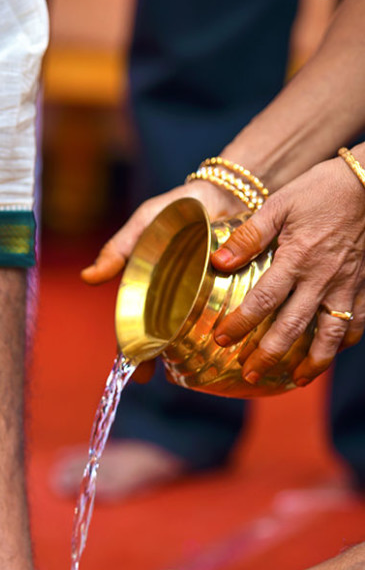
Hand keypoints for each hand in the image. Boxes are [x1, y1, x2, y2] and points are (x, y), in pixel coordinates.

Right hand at [81, 183, 237, 379]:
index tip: (135, 373)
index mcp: (151, 287)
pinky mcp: (232, 293)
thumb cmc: (179, 208)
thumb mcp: (145, 224)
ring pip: (191, 333)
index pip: (136, 325)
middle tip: (155, 376)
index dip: (132, 350)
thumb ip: (119, 248)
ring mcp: (203, 299)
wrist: (225, 192)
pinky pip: (225, 318)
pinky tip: (226, 351)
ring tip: (189, 370)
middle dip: (156, 358)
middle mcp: (175, 298)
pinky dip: (223, 333)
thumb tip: (88, 278)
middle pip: (161, 336)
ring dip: (188, 353)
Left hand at [211, 155, 364, 384]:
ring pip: (331, 334)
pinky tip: (333, 351)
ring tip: (296, 380)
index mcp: (296, 258)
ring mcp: (347, 285)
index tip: (222, 340)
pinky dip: (345, 341)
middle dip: (270, 356)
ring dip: (313, 362)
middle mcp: (322, 278)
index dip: (241, 324)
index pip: (262, 300)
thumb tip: (218, 261)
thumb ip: (249, 236)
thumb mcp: (280, 204)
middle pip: (293, 328)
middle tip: (251, 376)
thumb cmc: (323, 189)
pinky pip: (358, 321)